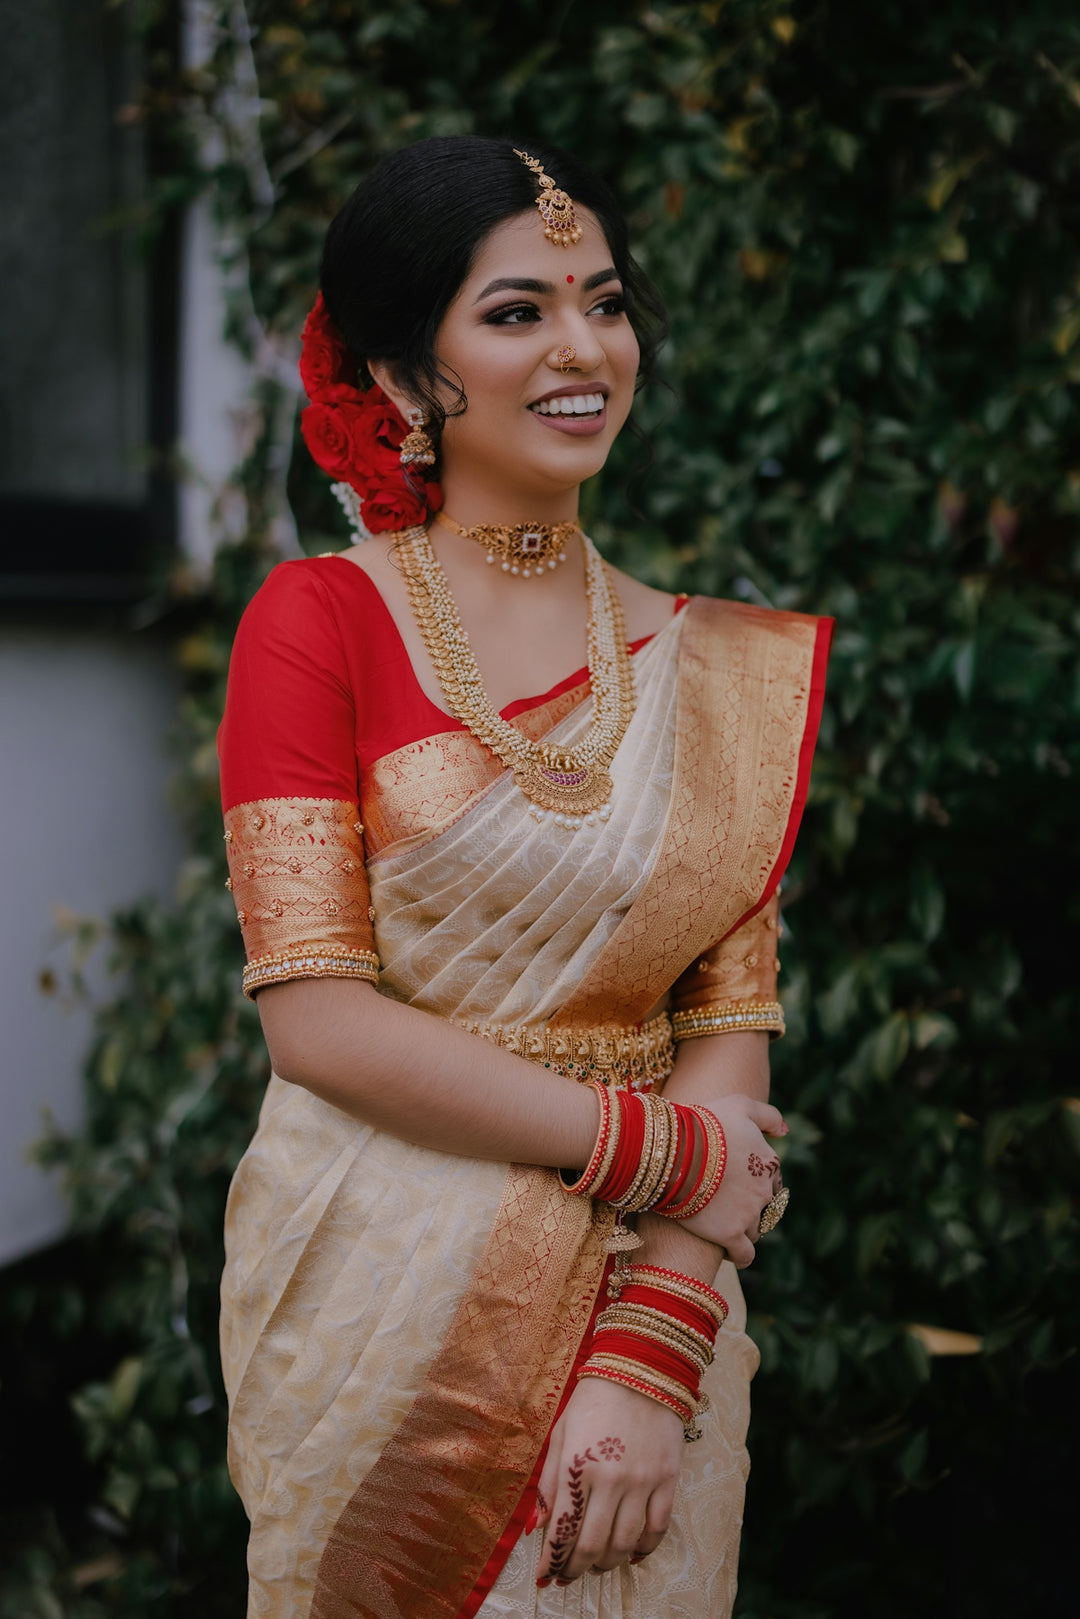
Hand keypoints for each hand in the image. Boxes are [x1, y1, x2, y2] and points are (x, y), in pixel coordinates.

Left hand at [532, 1376, 682, 1585]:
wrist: (641, 1369)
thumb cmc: (593, 1401)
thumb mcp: (561, 1435)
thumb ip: (550, 1484)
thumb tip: (538, 1528)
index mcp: (577, 1466)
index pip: (562, 1529)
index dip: (550, 1560)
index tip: (543, 1575)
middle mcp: (610, 1480)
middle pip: (592, 1545)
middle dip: (575, 1569)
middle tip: (568, 1576)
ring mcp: (642, 1482)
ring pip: (624, 1543)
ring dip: (607, 1563)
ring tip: (596, 1565)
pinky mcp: (667, 1480)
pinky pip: (658, 1529)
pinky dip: (644, 1549)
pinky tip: (631, 1555)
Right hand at [677, 1093, 785, 1265]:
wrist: (674, 1149)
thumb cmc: (703, 1123)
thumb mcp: (739, 1105)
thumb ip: (768, 1116)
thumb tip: (785, 1132)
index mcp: (769, 1163)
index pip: (772, 1183)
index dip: (754, 1185)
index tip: (735, 1185)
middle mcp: (765, 1191)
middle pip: (765, 1209)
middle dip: (750, 1209)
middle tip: (725, 1205)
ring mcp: (749, 1215)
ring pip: (754, 1232)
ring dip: (743, 1231)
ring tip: (721, 1226)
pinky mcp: (730, 1234)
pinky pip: (744, 1255)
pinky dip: (740, 1257)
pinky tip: (730, 1254)